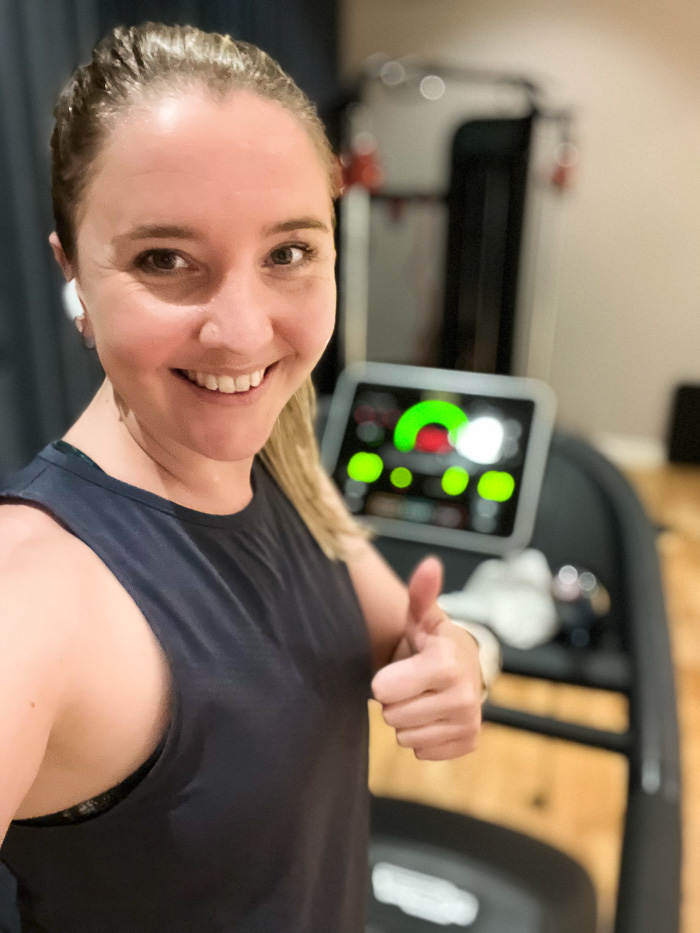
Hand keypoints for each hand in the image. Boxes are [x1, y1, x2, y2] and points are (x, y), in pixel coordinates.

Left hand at [371, 556, 482, 760]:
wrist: (465, 666)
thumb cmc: (434, 640)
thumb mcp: (422, 616)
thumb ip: (421, 592)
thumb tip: (429, 565)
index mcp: (445, 665)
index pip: (383, 690)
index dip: (385, 680)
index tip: (401, 668)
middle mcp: (462, 697)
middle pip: (392, 716)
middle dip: (395, 700)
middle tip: (411, 683)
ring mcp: (468, 723)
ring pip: (405, 738)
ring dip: (407, 719)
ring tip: (422, 697)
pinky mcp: (468, 743)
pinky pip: (422, 753)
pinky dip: (422, 737)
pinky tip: (433, 715)